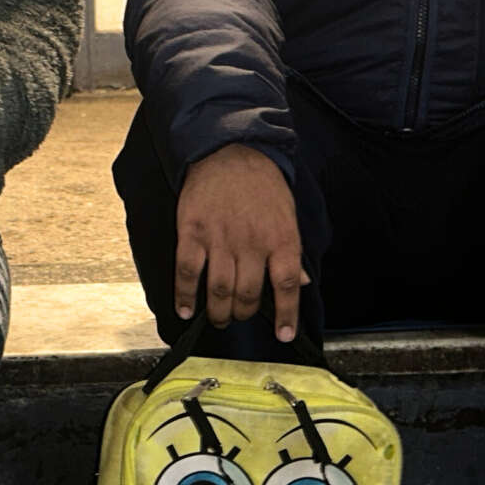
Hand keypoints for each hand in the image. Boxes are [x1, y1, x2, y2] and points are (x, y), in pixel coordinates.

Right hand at [174, 143, 306, 341]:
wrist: (228, 151)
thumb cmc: (261, 183)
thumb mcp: (288, 214)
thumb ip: (291, 251)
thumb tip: (300, 282)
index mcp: (280, 238)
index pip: (286, 286)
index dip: (287, 314)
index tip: (284, 334)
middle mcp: (251, 242)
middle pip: (248, 293)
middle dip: (245, 313)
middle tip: (241, 316)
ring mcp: (220, 238)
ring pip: (219, 289)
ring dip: (219, 311)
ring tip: (220, 318)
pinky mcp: (192, 232)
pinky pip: (187, 272)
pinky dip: (185, 296)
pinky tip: (185, 310)